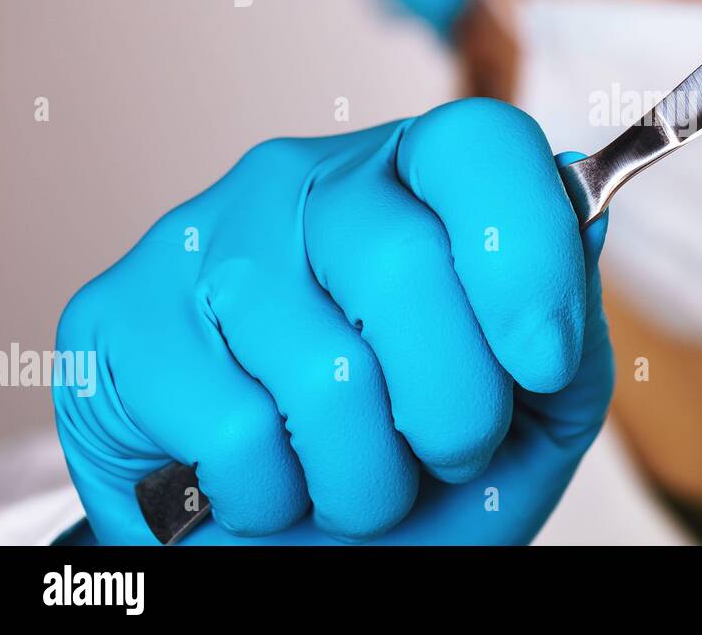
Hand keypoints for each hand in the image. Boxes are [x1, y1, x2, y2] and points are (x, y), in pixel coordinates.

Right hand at [53, 98, 611, 544]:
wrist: (306, 558)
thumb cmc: (425, 475)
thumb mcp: (537, 411)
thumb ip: (572, 321)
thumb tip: (584, 221)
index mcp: (416, 180)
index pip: (480, 144)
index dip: (526, 256)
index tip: (544, 362)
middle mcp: (306, 182)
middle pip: (404, 262)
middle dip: (454, 406)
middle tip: (443, 450)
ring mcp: (206, 239)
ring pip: (322, 372)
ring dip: (366, 477)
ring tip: (350, 475)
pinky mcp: (117, 317)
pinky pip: (232, 432)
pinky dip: (273, 497)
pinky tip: (264, 476)